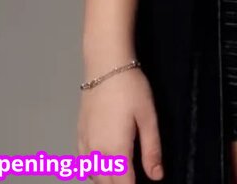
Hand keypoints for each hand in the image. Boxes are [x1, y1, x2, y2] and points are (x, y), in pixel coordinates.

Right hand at [77, 67, 162, 183]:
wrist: (106, 66)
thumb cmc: (131, 89)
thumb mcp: (148, 117)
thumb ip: (151, 150)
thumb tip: (157, 177)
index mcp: (116, 151)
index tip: (142, 183)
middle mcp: (96, 152)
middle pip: (107, 183)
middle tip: (135, 177)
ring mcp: (85, 144)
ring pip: (94, 176)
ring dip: (107, 179)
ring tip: (123, 173)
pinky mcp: (79, 134)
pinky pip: (84, 164)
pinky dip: (94, 171)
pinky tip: (104, 165)